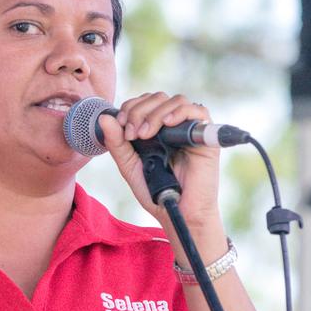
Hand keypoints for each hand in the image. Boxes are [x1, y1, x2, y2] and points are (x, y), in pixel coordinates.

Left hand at [97, 92, 221, 229]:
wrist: (176, 213)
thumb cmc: (155, 192)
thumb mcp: (130, 166)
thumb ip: (117, 143)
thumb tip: (104, 117)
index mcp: (155, 128)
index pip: (144, 102)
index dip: (130, 108)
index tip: (121, 127)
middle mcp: (173, 126)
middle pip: (158, 98)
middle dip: (139, 111)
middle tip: (132, 134)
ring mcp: (190, 130)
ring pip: (175, 101)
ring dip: (155, 114)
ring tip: (145, 135)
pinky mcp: (206, 138)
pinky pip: (198, 111)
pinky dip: (180, 112)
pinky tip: (166, 124)